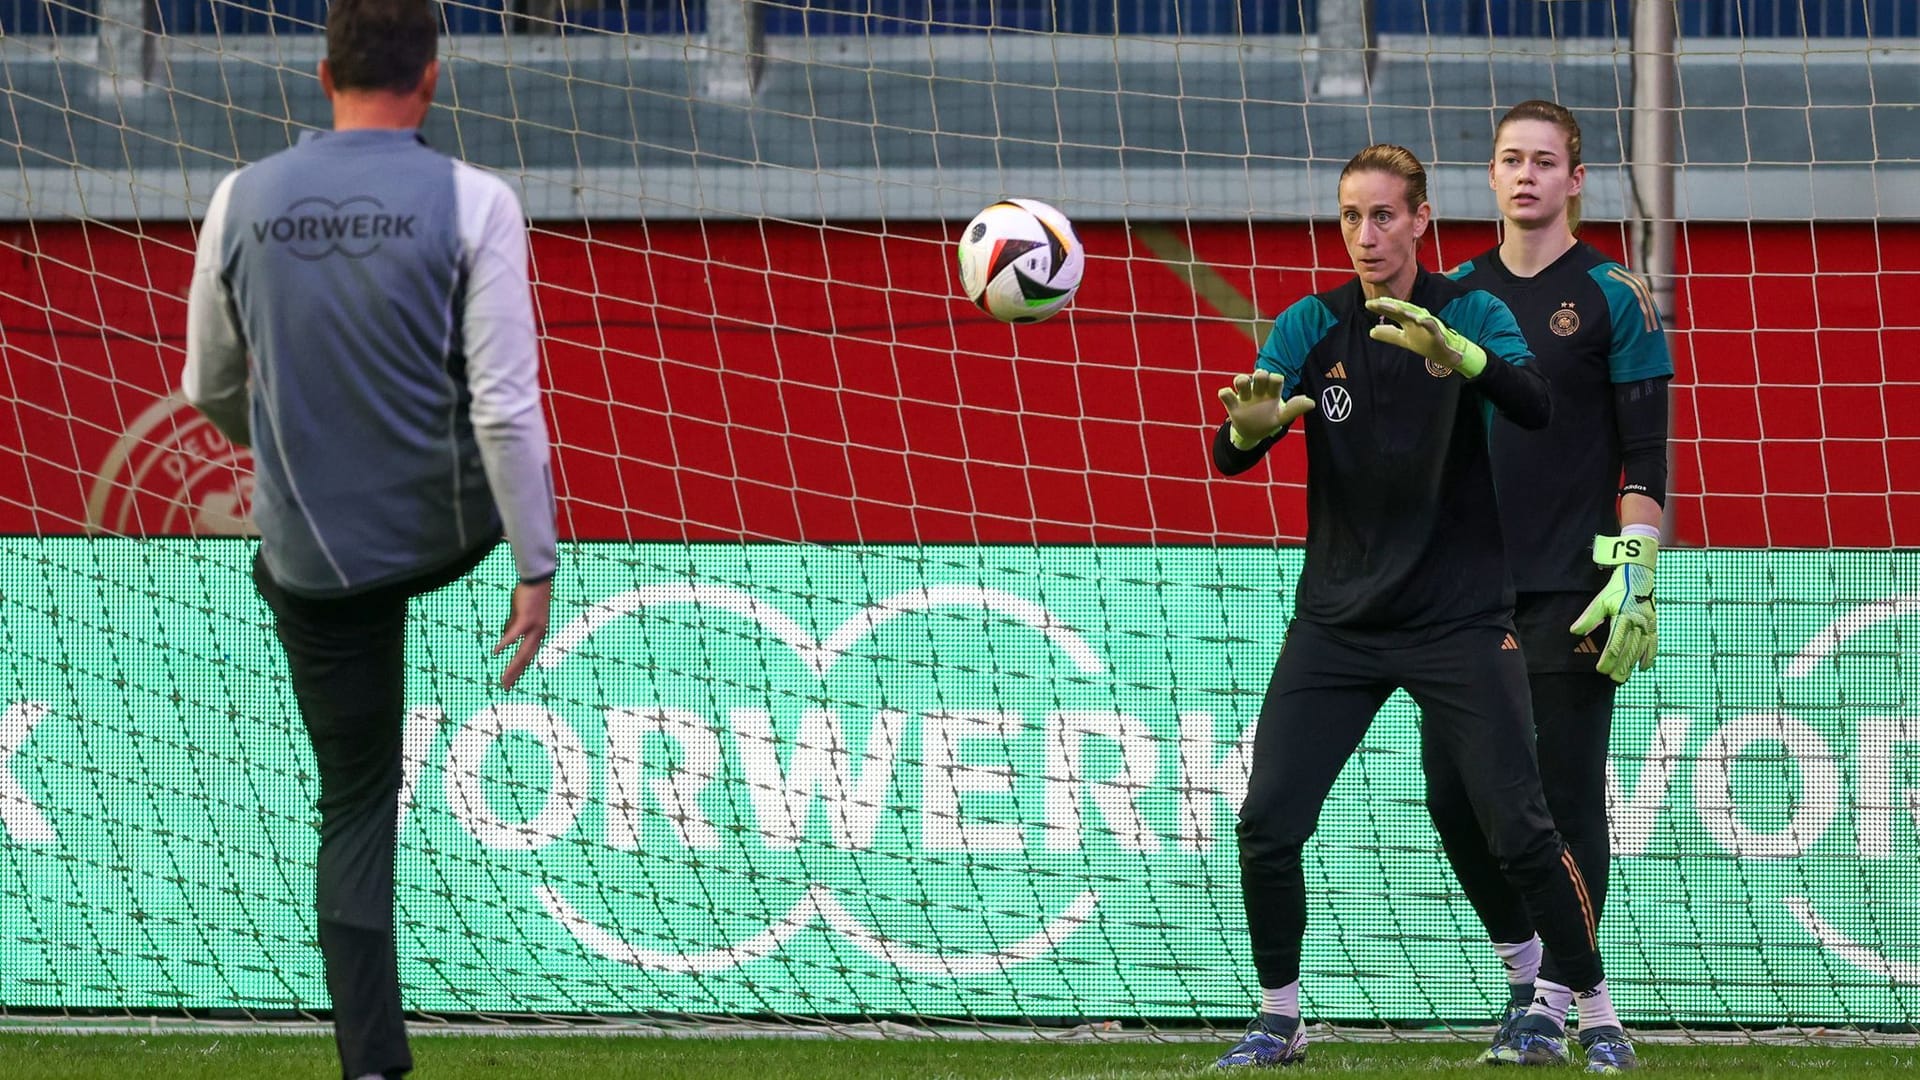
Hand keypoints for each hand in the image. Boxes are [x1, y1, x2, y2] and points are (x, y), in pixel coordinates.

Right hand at [494, 578, 551, 689]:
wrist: (538, 581)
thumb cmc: (529, 596)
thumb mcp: (520, 616)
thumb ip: (513, 627)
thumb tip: (505, 639)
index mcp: (538, 634)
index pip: (529, 657)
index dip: (520, 670)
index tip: (511, 682)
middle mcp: (539, 634)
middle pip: (526, 659)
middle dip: (516, 675)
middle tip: (506, 688)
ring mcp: (534, 628)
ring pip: (522, 653)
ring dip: (512, 667)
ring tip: (504, 679)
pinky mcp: (526, 619)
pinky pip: (514, 634)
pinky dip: (504, 643)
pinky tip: (496, 652)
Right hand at [1216, 369, 1314, 445]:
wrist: (1252, 434)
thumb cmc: (1269, 420)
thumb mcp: (1282, 417)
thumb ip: (1294, 409)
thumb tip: (1312, 403)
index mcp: (1272, 392)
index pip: (1275, 378)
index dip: (1275, 379)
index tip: (1274, 388)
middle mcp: (1258, 390)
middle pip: (1259, 374)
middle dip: (1260, 375)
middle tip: (1260, 382)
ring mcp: (1244, 396)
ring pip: (1241, 379)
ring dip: (1242, 380)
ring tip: (1243, 386)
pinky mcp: (1232, 404)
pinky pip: (1225, 393)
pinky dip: (1225, 393)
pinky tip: (1228, 397)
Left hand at [1365, 296, 1486, 377]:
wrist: (1444, 353)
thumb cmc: (1424, 342)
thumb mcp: (1402, 339)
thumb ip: (1388, 335)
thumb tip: (1371, 331)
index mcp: (1407, 321)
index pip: (1392, 312)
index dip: (1381, 308)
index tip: (1367, 304)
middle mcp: (1416, 320)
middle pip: (1402, 310)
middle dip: (1389, 305)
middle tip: (1375, 303)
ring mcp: (1427, 325)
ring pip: (1416, 315)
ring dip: (1406, 310)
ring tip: (1393, 307)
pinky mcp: (1437, 332)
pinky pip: (1431, 326)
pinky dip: (1426, 322)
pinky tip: (1420, 319)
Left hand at [1570, 534, 1657, 684]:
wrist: (1639, 574)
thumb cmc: (1616, 588)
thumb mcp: (1600, 600)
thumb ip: (1588, 617)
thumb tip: (1574, 632)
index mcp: (1623, 617)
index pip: (1615, 644)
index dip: (1608, 658)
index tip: (1600, 670)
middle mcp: (1638, 622)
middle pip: (1628, 650)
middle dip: (1620, 666)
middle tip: (1613, 680)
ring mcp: (1648, 624)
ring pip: (1640, 649)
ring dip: (1632, 665)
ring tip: (1624, 678)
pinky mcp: (1654, 624)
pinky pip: (1653, 643)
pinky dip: (1650, 656)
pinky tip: (1643, 668)